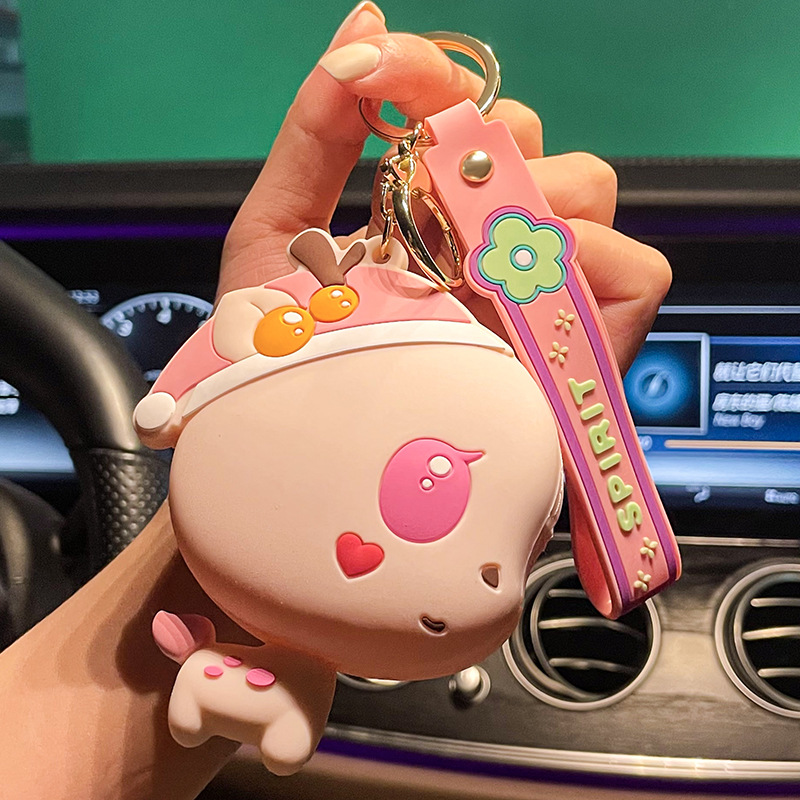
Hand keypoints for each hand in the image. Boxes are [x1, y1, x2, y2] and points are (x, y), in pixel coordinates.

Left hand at [220, 1, 670, 373]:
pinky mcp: (581, 354)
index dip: (431, 76)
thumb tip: (363, 21)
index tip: (374, 69)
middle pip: (536, 143)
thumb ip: (316, 132)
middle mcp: (489, 250)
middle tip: (414, 203)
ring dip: (524, 204)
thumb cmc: (282, 363)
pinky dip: (590, 267)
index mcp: (430, 220)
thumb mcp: (276, 235)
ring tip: (457, 262)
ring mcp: (537, 298)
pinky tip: (513, 298)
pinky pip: (634, 274)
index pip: (467, 116)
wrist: (296, 464)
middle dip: (479, 150)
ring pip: (588, 193)